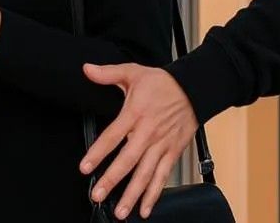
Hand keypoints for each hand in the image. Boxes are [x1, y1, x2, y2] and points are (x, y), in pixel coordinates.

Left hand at [79, 63, 197, 219]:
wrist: (195, 89)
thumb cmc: (163, 83)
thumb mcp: (134, 72)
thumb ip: (108, 73)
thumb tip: (87, 70)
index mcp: (135, 113)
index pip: (113, 135)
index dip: (98, 152)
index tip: (85, 167)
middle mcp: (148, 132)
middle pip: (129, 160)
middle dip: (112, 179)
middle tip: (98, 195)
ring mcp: (162, 145)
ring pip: (146, 173)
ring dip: (133, 194)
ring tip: (120, 211)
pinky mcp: (173, 153)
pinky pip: (163, 176)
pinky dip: (154, 194)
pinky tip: (144, 209)